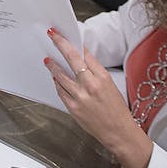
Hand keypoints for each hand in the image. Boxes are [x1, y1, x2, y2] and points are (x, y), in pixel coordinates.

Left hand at [43, 28, 152, 167]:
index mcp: (102, 77)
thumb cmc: (116, 109)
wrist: (119, 132)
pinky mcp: (73, 108)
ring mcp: (80, 96)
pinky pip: (60, 91)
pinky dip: (57, 83)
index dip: (73, 43)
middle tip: (53, 36)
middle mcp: (90, 85)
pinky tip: (55, 78)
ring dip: (53, 65)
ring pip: (61, 75)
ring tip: (47, 59)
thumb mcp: (110, 85)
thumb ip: (95, 71)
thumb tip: (82, 57)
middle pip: (72, 58)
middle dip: (60, 44)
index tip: (65, 36)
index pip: (85, 54)